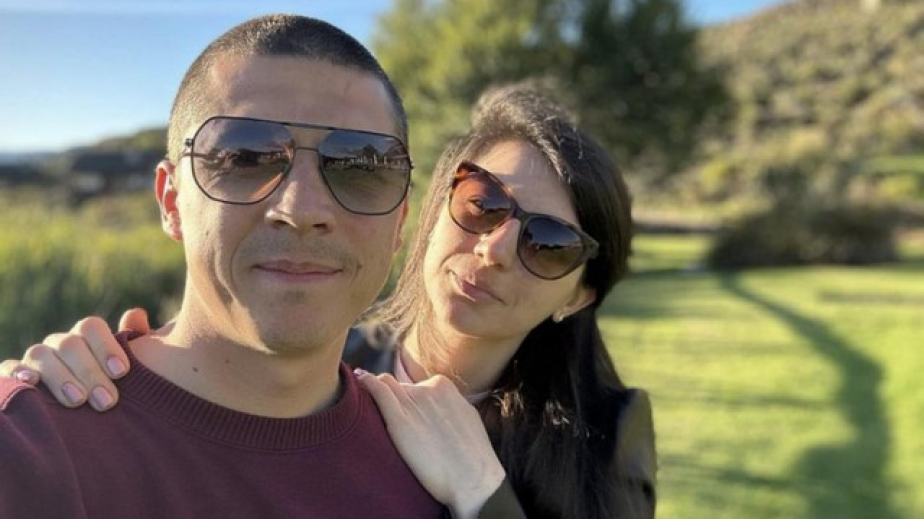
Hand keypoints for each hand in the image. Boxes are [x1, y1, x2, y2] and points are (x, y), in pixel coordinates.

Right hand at [0, 308, 150, 410]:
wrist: (85, 415)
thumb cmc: (112, 391)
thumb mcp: (128, 370)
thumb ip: (137, 341)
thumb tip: (135, 314)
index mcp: (85, 339)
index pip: (90, 327)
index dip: (106, 345)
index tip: (122, 372)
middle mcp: (58, 346)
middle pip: (69, 344)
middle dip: (90, 372)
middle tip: (107, 401)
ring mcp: (34, 360)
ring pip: (40, 355)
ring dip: (60, 377)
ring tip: (78, 401)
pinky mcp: (12, 378)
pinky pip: (7, 369)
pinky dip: (16, 374)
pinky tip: (32, 384)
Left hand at [356, 371, 505, 518]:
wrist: (472, 479)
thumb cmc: (471, 456)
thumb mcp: (464, 418)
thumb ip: (448, 406)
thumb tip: (438, 407)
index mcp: (443, 386)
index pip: (414, 385)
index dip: (405, 399)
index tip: (400, 410)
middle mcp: (426, 389)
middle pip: (399, 387)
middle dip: (393, 399)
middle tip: (385, 415)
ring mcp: (413, 403)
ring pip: (385, 387)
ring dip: (376, 392)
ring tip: (364, 402)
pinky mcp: (399, 420)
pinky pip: (378, 391)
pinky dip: (366, 383)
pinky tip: (359, 379)